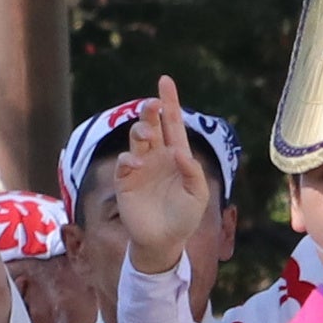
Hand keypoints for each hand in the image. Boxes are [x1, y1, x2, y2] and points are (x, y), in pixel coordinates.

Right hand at [112, 78, 209, 273]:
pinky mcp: (126, 181)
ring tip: (147, 135)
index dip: (170, 101)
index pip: (173, 123)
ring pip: (137, 138)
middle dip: (151, 111)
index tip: (165, 80)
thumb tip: (179, 152)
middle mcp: (157, 155)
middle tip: (153, 105)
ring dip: (141, 131)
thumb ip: (193, 173)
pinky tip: (137, 164)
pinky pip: (125, 162)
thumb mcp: (198, 195)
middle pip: (152, 124)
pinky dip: (129, 159)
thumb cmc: (184, 217)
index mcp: (177, 154)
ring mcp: (140, 166)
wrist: (164, 241)